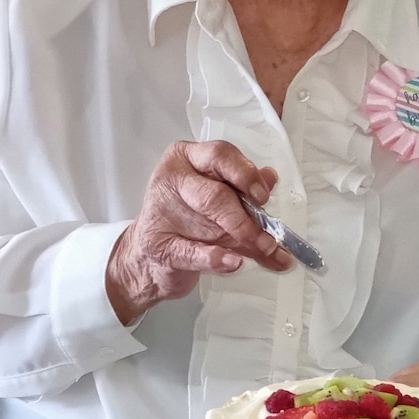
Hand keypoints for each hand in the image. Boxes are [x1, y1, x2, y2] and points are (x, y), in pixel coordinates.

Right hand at [106, 141, 291, 323]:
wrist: (148, 256)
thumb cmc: (185, 220)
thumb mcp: (218, 200)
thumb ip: (245, 192)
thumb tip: (270, 180)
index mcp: (188, 158)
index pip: (220, 155)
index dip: (246, 175)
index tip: (263, 195)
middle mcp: (172, 179)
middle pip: (216, 193)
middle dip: (247, 218)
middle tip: (269, 236)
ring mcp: (162, 212)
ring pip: (208, 223)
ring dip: (243, 239)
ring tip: (264, 250)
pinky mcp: (158, 245)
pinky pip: (191, 251)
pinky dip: (216, 259)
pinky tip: (233, 262)